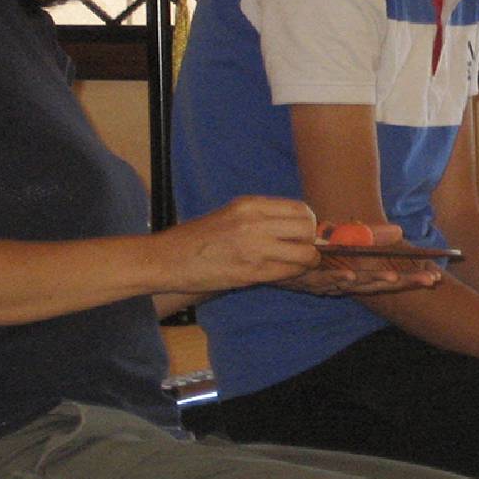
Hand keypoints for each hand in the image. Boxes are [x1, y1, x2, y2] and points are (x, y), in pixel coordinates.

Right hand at [158, 196, 323, 291]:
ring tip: (296, 265)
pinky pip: (288, 273)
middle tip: (303, 250)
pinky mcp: (250, 272)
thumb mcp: (232, 214)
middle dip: (311, 242)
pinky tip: (282, 274)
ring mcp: (254, 248)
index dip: (309, 223)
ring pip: (305, 254)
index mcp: (251, 205)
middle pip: (308, 230)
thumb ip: (262, 217)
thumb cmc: (198, 238)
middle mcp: (255, 222)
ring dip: (306, 262)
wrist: (167, 259)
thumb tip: (296, 224)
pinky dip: (292, 274)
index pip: (301, 209)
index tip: (303, 233)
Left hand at [271, 249, 443, 296]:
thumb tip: (398, 231)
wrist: (263, 254)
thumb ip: (368, 235)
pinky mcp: (306, 279)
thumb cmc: (306, 247)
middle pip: (380, 284)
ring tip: (394, 279)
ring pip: (355, 285)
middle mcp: (344, 283)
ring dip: (375, 282)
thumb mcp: (340, 238)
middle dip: (405, 283)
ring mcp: (327, 283)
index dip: (412, 278)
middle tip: (429, 279)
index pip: (389, 278)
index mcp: (355, 274)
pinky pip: (324, 281)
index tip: (435, 276)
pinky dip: (338, 279)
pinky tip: (351, 276)